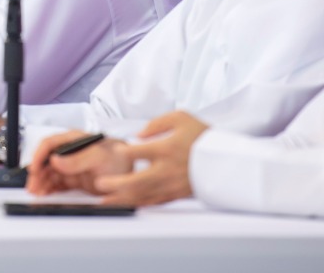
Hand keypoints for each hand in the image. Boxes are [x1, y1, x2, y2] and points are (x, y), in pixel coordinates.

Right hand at [25, 130, 130, 196]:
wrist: (133, 172)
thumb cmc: (120, 157)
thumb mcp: (100, 157)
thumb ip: (78, 159)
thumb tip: (56, 160)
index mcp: (74, 140)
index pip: (49, 144)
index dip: (39, 156)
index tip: (34, 169)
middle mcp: (70, 151)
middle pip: (46, 160)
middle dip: (37, 173)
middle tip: (34, 186)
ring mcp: (71, 165)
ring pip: (49, 173)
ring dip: (41, 182)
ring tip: (37, 193)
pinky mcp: (74, 179)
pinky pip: (57, 183)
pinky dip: (49, 188)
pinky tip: (45, 194)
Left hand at [92, 111, 208, 206]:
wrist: (224, 159)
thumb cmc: (202, 136)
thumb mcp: (181, 118)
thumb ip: (156, 123)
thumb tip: (137, 134)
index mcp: (167, 149)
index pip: (139, 152)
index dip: (124, 152)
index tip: (115, 151)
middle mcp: (167, 169)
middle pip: (137, 180)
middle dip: (116, 184)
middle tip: (99, 184)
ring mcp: (171, 184)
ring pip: (142, 195)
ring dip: (121, 199)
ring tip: (104, 201)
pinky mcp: (175, 194)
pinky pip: (153, 202)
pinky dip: (138, 204)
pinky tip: (126, 205)